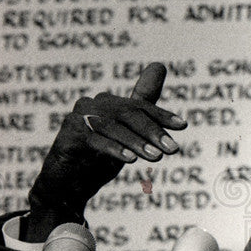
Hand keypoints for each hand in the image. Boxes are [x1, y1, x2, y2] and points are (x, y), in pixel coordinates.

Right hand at [24, 63, 186, 239]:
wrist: (67, 185)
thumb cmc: (99, 157)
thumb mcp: (127, 133)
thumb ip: (143, 107)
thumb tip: (160, 65)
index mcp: (108, 102)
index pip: (140, 106)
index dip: (161, 115)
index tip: (182, 125)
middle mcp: (92, 105)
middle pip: (128, 114)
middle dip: (153, 132)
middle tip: (172, 149)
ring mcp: (78, 119)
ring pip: (114, 127)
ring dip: (137, 142)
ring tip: (156, 157)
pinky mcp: (68, 137)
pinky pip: (95, 141)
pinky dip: (114, 149)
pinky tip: (131, 160)